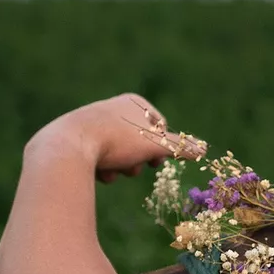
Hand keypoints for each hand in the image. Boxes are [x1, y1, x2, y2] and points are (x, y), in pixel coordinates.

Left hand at [26, 93, 172, 181]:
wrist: (68, 146)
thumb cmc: (117, 140)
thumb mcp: (156, 145)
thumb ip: (181, 147)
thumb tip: (204, 149)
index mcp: (133, 102)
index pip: (159, 127)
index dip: (161, 147)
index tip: (158, 161)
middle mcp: (112, 107)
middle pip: (139, 141)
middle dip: (140, 159)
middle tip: (136, 168)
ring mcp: (92, 122)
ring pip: (120, 151)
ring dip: (122, 166)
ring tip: (113, 171)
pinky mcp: (75, 138)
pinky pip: (99, 156)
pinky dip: (102, 167)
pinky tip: (97, 172)